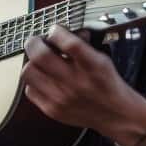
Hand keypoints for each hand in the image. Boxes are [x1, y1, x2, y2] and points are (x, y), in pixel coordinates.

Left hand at [21, 25, 145, 142]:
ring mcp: (62, 97)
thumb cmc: (108, 85)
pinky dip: (34, 82)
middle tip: (36, 42)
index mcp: (92, 66)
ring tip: (38, 62)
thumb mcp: (102, 60)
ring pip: (29, 72)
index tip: (54, 31)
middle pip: (41, 56)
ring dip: (31, 63)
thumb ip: (83, 45)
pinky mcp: (52, 110)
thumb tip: (63, 32)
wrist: (116, 115)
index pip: (68, 42)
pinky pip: (29, 90)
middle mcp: (76, 82)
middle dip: (34, 43)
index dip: (56, 31)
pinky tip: (43, 80)